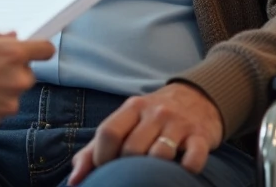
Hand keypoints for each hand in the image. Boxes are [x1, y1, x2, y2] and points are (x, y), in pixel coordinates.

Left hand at [68, 83, 223, 184]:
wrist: (197, 97)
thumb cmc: (151, 117)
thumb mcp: (124, 122)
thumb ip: (95, 149)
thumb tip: (74, 180)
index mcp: (131, 108)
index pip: (109, 132)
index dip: (101, 157)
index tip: (104, 171)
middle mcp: (155, 113)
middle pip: (132, 148)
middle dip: (127, 168)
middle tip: (131, 175)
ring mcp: (178, 124)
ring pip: (160, 154)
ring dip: (154, 170)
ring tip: (153, 174)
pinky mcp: (200, 136)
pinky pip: (193, 158)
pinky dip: (186, 168)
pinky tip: (180, 171)